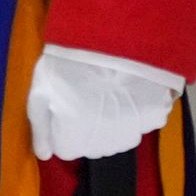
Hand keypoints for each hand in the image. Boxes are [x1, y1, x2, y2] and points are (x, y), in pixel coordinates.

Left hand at [26, 45, 183, 161]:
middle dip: (89, 128)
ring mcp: (134, 131)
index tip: (66, 108)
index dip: (64, 129)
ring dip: (113, 123)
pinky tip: (128, 92)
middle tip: (88, 98)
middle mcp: (107, 143)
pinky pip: (144, 123)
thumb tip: (44, 155)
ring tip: (108, 95)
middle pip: (96, 145)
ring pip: (120, 138)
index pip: (70, 149)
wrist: (110, 40)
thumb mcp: (40, 93)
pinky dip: (137, 112)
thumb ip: (40, 128)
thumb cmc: (67, 65)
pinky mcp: (155, 117)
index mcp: (77, 140)